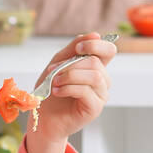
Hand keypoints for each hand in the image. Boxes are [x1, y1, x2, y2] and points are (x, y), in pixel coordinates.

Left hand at [26, 32, 115, 150]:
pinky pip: (86, 91)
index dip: (96, 45)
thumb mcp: (58, 63)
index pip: (109, 50)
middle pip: (96, 62)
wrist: (43, 117)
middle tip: (53, 72)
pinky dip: (68, 88)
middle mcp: (102, 80)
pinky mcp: (95, 108)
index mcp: (95, 67)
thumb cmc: (50, 91)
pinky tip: (57, 91)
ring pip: (94, 76)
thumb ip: (74, 48)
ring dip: (70, 76)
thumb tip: (95, 34)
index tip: (77, 49)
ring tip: (55, 82)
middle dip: (71, 65)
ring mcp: (101, 95)